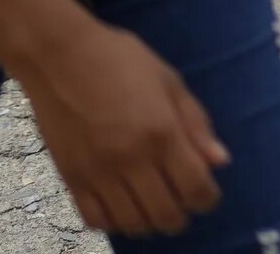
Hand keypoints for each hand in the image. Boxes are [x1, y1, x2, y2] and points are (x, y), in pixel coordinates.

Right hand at [15, 17, 230, 237]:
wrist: (59, 56)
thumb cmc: (121, 61)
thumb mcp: (169, 81)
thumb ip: (196, 124)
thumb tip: (220, 162)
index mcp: (162, 133)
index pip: (194, 188)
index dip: (208, 200)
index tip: (207, 196)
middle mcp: (130, 159)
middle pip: (165, 214)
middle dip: (181, 216)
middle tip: (181, 203)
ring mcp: (97, 173)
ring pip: (130, 224)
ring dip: (149, 223)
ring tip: (153, 206)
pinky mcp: (70, 179)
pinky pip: (95, 220)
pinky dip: (114, 222)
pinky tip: (122, 206)